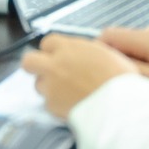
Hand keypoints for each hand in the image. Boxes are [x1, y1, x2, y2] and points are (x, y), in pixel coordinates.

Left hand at [22, 33, 138, 118]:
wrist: (118, 105)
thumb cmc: (119, 79)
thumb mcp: (106, 53)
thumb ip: (87, 51)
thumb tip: (82, 54)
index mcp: (69, 49)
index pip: (48, 42)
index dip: (53, 50)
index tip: (60, 55)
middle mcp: (55, 65)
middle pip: (29, 61)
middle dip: (35, 65)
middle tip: (48, 71)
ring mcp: (51, 86)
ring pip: (39, 85)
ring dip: (49, 87)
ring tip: (68, 92)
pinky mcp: (52, 106)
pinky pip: (49, 104)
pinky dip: (58, 105)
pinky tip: (73, 105)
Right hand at [100, 25, 148, 102]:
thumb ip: (129, 71)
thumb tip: (105, 65)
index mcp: (147, 38)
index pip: (107, 35)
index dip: (98, 53)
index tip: (98, 71)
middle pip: (117, 41)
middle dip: (114, 61)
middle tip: (119, 81)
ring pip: (129, 48)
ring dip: (128, 64)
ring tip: (138, 83)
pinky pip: (141, 52)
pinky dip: (139, 65)